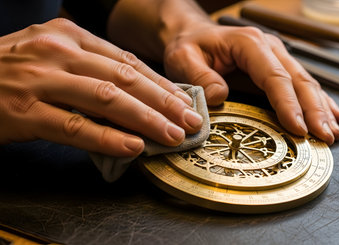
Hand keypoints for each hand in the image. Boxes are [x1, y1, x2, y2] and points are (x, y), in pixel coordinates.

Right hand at [0, 18, 202, 156]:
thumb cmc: (12, 70)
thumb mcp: (53, 56)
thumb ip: (92, 70)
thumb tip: (139, 96)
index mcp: (70, 35)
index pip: (127, 61)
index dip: (161, 84)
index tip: (185, 102)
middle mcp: (59, 51)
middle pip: (124, 78)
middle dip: (164, 102)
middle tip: (190, 122)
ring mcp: (41, 80)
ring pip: (107, 99)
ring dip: (146, 119)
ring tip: (172, 135)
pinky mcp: (24, 112)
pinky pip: (75, 126)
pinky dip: (107, 138)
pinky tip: (133, 146)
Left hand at [163, 23, 338, 144]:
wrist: (193, 35)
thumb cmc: (189, 47)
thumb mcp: (182, 59)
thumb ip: (200, 78)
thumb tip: (220, 97)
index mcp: (249, 44)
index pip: (275, 77)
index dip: (289, 104)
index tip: (299, 129)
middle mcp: (269, 48)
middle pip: (298, 80)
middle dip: (314, 111)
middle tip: (325, 136)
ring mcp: (277, 57)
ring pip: (306, 83)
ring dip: (321, 109)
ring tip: (333, 132)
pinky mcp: (278, 67)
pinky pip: (302, 85)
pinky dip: (320, 101)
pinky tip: (334, 115)